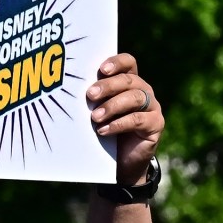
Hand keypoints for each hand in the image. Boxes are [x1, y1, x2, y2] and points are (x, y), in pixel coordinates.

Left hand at [86, 52, 161, 183]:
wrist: (121, 160)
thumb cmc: (103, 130)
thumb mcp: (95, 112)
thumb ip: (90, 99)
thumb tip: (67, 90)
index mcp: (128, 82)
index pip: (128, 62)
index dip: (116, 62)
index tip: (101, 69)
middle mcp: (142, 90)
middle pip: (128, 80)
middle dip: (107, 86)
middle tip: (90, 95)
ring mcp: (152, 106)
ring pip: (135, 98)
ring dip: (112, 106)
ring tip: (95, 117)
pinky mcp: (156, 124)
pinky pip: (139, 119)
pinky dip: (119, 124)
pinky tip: (103, 130)